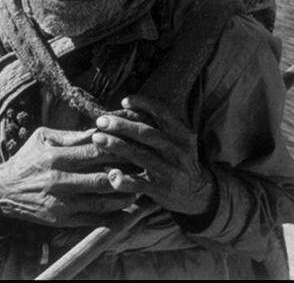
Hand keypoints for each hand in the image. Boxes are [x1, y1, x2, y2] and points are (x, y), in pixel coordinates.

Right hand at [0, 126, 137, 227]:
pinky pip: (96, 219)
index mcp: (56, 157)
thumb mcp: (42, 138)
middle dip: (127, 174)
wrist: (4, 191)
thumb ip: (71, 135)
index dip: (118, 149)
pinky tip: (125, 207)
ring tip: (139, 189)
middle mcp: (60, 181)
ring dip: (125, 196)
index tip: (133, 146)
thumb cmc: (27, 159)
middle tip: (144, 169)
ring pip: (104, 201)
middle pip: (104, 178)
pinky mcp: (64, 220)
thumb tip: (98, 130)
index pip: (95, 152)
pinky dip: (114, 214)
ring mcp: (63, 203)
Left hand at [92, 94, 217, 216]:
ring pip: (140, 155)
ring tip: (96, 138)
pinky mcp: (160, 189)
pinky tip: (111, 174)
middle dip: (121, 126)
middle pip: (146, 133)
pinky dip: (124, 179)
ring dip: (116, 146)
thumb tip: (124, 104)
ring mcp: (169, 170)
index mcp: (181, 133)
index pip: (163, 112)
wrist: (198, 193)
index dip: (143, 103)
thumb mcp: (176, 138)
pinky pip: (139, 183)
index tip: (124, 101)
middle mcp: (177, 150)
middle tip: (100, 121)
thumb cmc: (176, 158)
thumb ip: (156, 124)